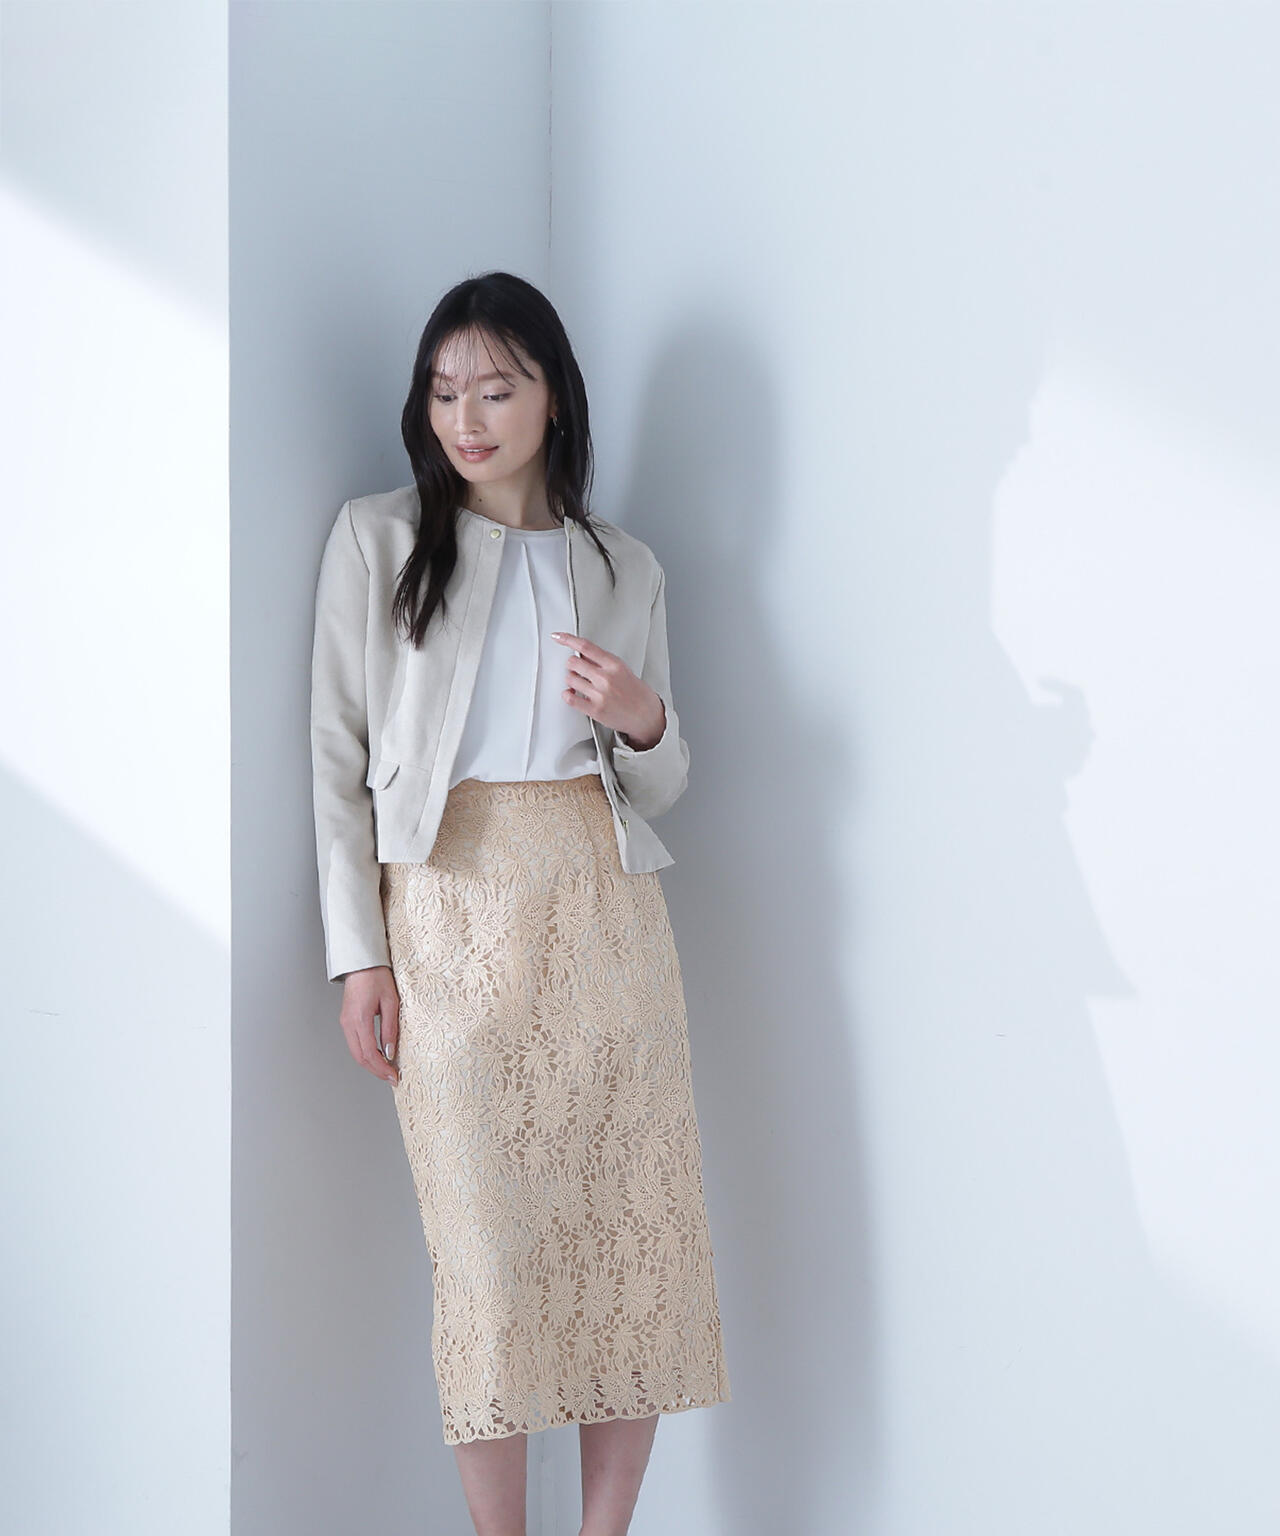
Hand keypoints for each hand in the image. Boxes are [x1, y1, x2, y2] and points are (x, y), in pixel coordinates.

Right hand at [339, 965, 399, 1084]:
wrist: (362, 962)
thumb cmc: (377, 977)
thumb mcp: (391, 1002)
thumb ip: (390, 1028)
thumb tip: (390, 1052)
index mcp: (359, 1019)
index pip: (369, 1053)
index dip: (382, 1068)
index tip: (394, 1077)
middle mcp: (348, 1024)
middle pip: (360, 1057)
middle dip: (376, 1071)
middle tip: (392, 1078)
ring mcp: (345, 1022)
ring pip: (356, 1052)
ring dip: (371, 1064)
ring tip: (387, 1069)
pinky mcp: (347, 1020)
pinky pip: (355, 1043)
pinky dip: (366, 1053)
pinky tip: (378, 1055)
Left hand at [550, 632, 665, 747]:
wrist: (646, 715)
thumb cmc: (636, 693)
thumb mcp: (623, 670)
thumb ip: (602, 662)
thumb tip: (582, 654)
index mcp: (614, 664)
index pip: (585, 646)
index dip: (567, 639)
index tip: (557, 637)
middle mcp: (605, 678)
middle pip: (573, 662)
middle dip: (572, 665)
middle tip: (577, 669)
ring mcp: (599, 694)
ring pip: (569, 679)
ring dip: (571, 680)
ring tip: (579, 683)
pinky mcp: (594, 710)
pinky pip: (570, 698)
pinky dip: (567, 694)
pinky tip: (573, 693)